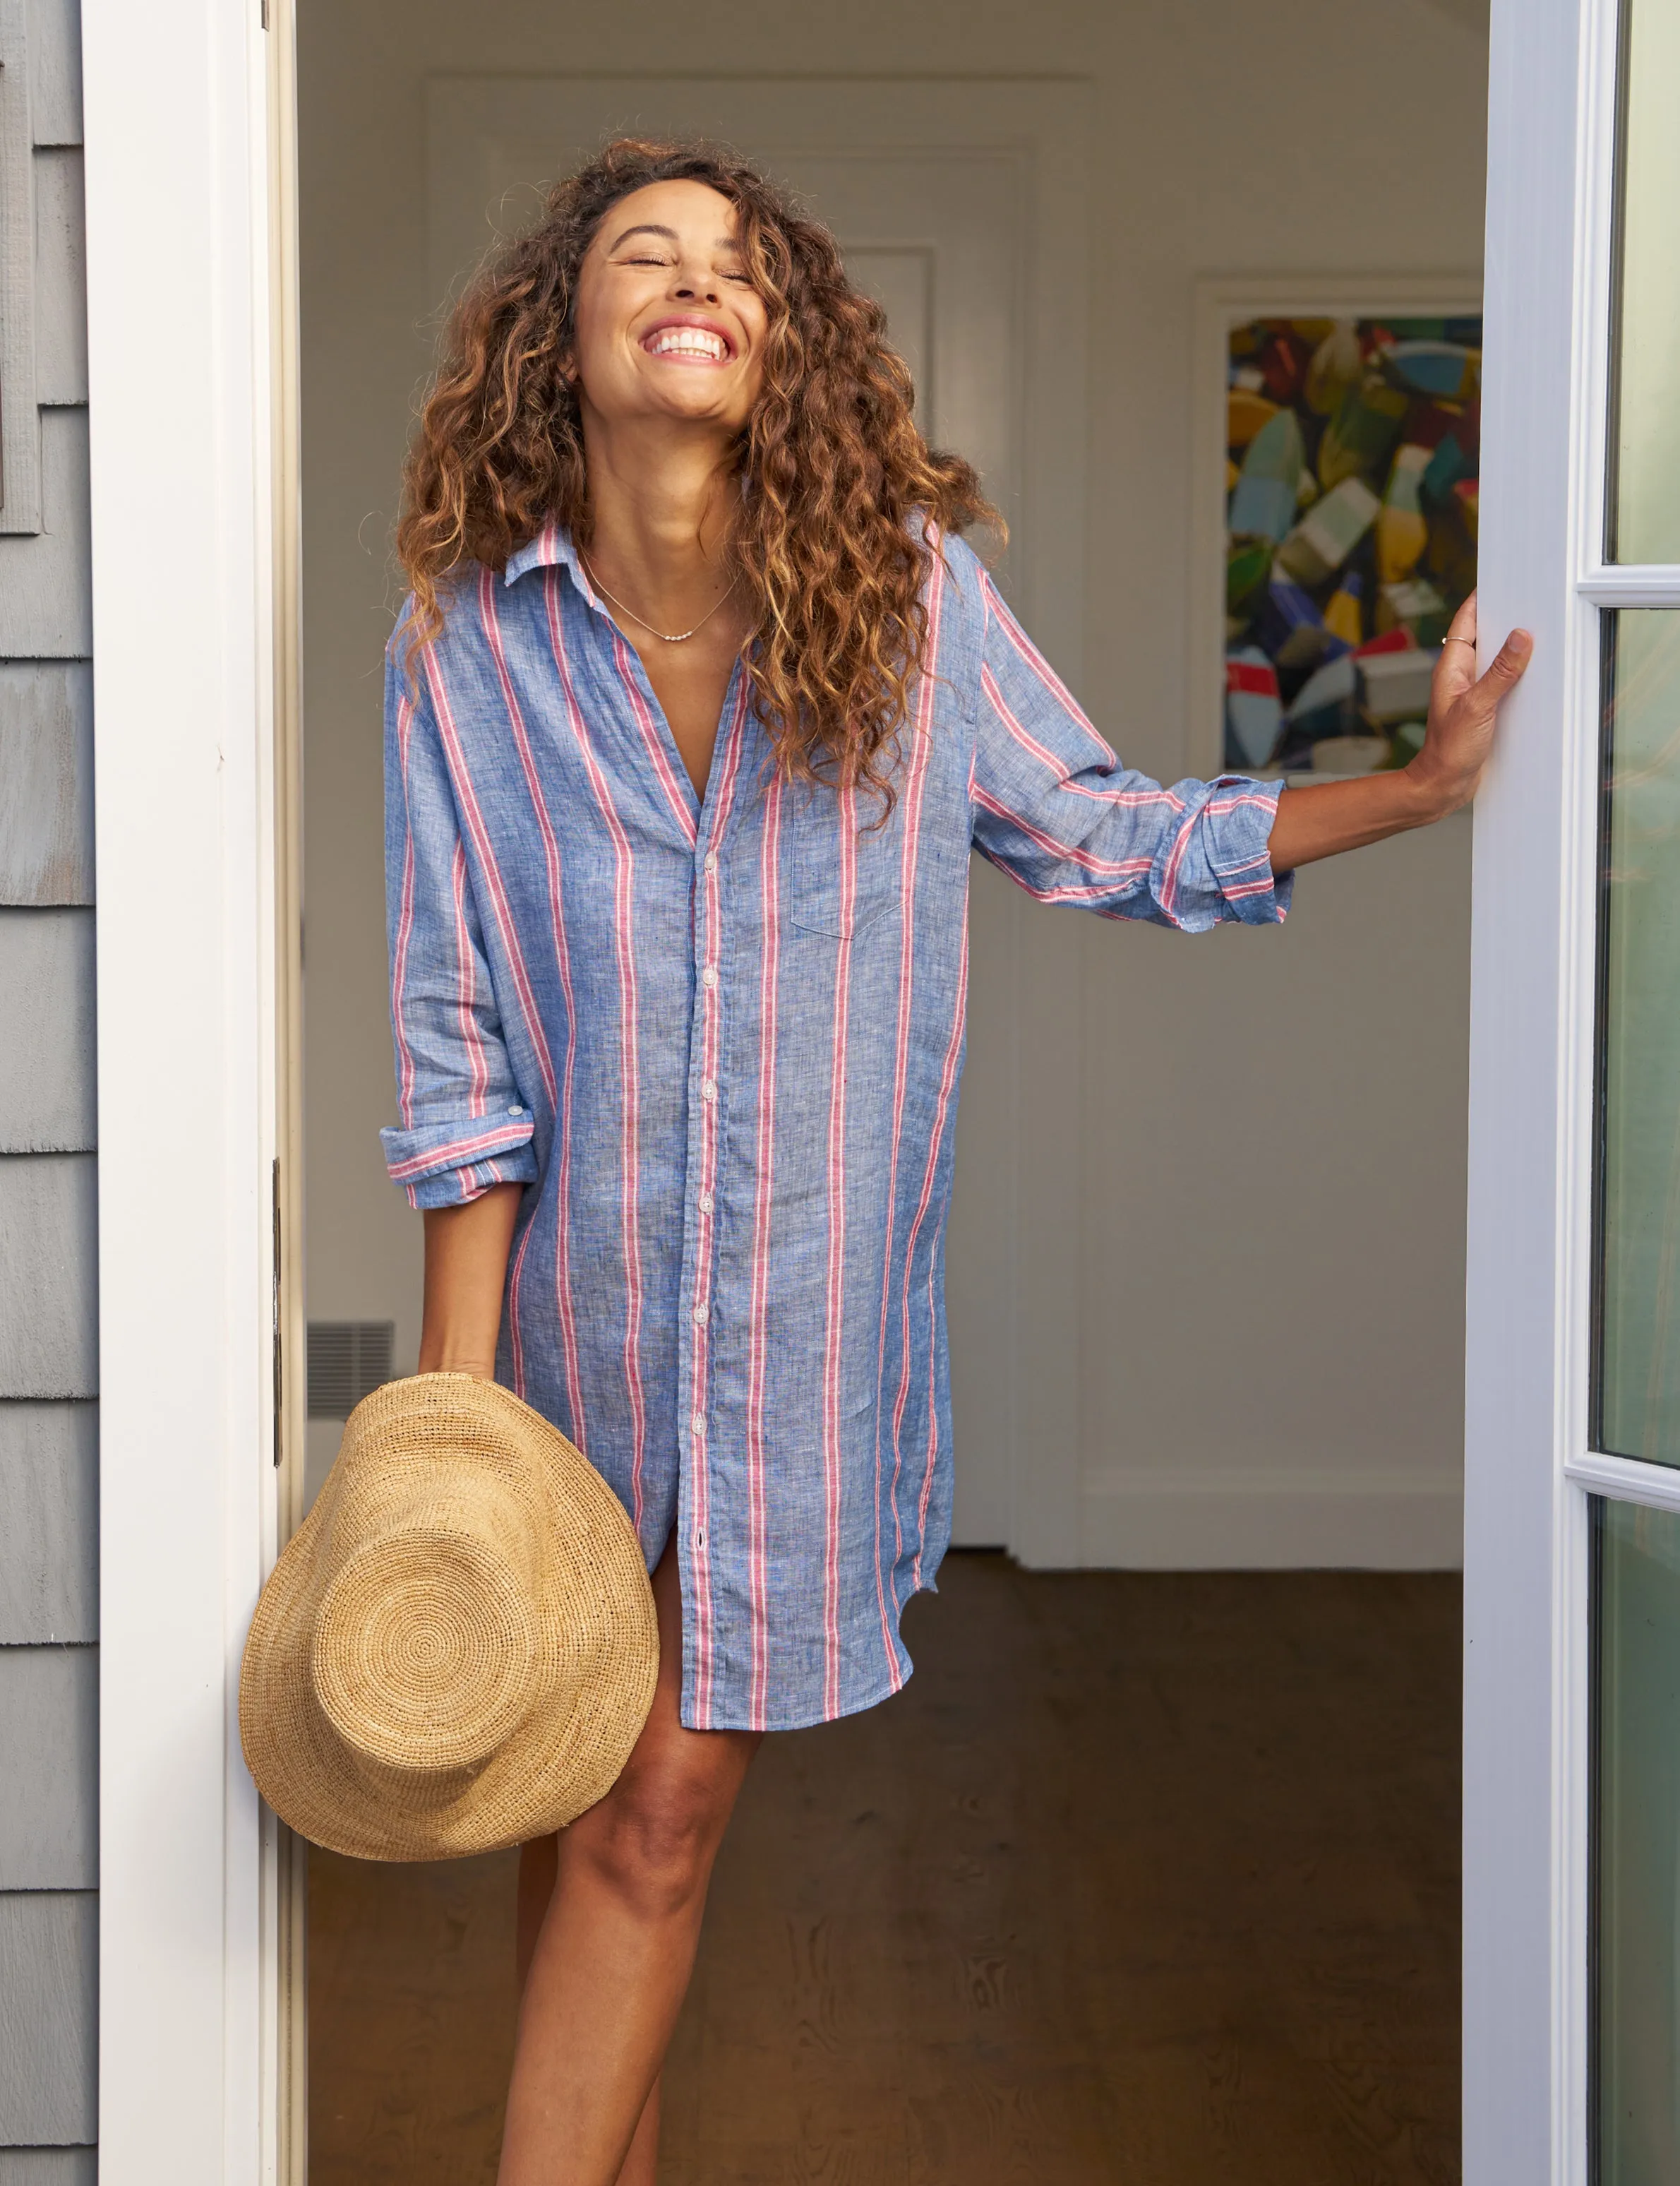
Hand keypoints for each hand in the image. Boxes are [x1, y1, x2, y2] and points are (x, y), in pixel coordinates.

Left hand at [1405, 591, 1532, 819]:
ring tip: (1546, 630)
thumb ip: (1501, 672)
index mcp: (1453, 666)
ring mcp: (1475, 690)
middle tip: (1536, 600)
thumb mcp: (1477, 707)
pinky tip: (1540, 671)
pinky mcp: (1487, 707)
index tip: (1506, 577)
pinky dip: (1521, 673)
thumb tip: (1523, 636)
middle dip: (1509, 618)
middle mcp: (1463, 674)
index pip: (1467, 619)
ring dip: (1518, 648)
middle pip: (1488, 634)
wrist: (1443, 786)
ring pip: (1499, 659)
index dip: (1485, 597)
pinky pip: (1506, 681)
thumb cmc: (1448, 750)